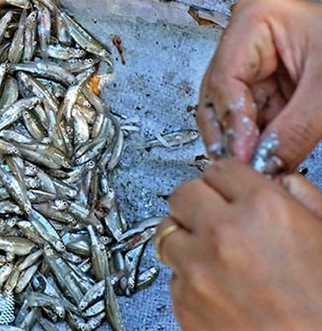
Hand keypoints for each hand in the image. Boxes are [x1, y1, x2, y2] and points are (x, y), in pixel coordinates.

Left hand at [157, 159, 321, 330]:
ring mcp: (199, 268)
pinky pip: (173, 274)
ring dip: (188, 239)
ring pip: (168, 231)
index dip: (228, 180)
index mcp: (264, 210)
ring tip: (216, 257)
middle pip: (184, 193)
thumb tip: (281, 182)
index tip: (229, 190)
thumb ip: (301, 199)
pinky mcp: (184, 302)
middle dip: (200, 202)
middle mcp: (225, 233)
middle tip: (214, 218)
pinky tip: (218, 288)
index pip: (221, 168)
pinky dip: (189, 278)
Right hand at [197, 0, 321, 170]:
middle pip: (219, 92)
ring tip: (254, 165)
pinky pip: (253, 115)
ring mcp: (256, 62)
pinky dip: (257, 139)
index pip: (225, 77)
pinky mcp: (269, 83)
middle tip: (243, 166)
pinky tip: (263, 156)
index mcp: (254, 19)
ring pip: (231, 108)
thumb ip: (294, 130)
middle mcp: (247, 38)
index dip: (232, 120)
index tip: (243, 156)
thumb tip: (264, 162)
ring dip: (242, 140)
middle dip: (231, 133)